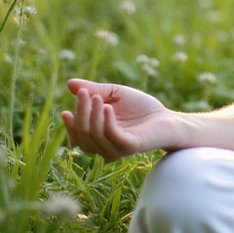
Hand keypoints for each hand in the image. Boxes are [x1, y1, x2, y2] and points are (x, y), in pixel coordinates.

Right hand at [60, 78, 182, 162]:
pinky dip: (107, 121)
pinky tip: (108, 106)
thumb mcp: (115, 94)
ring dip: (92, 115)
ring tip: (97, 97)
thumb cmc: (141, 107)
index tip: (66, 110)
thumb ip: (95, 90)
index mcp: (98, 137)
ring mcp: (117, 149)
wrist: (167, 117)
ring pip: (94, 136)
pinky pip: (112, 136)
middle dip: (81, 113)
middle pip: (83, 135)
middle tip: (84, 93)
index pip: (77, 137)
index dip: (70, 126)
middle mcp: (105, 147)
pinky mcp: (130, 147)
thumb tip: (70, 84)